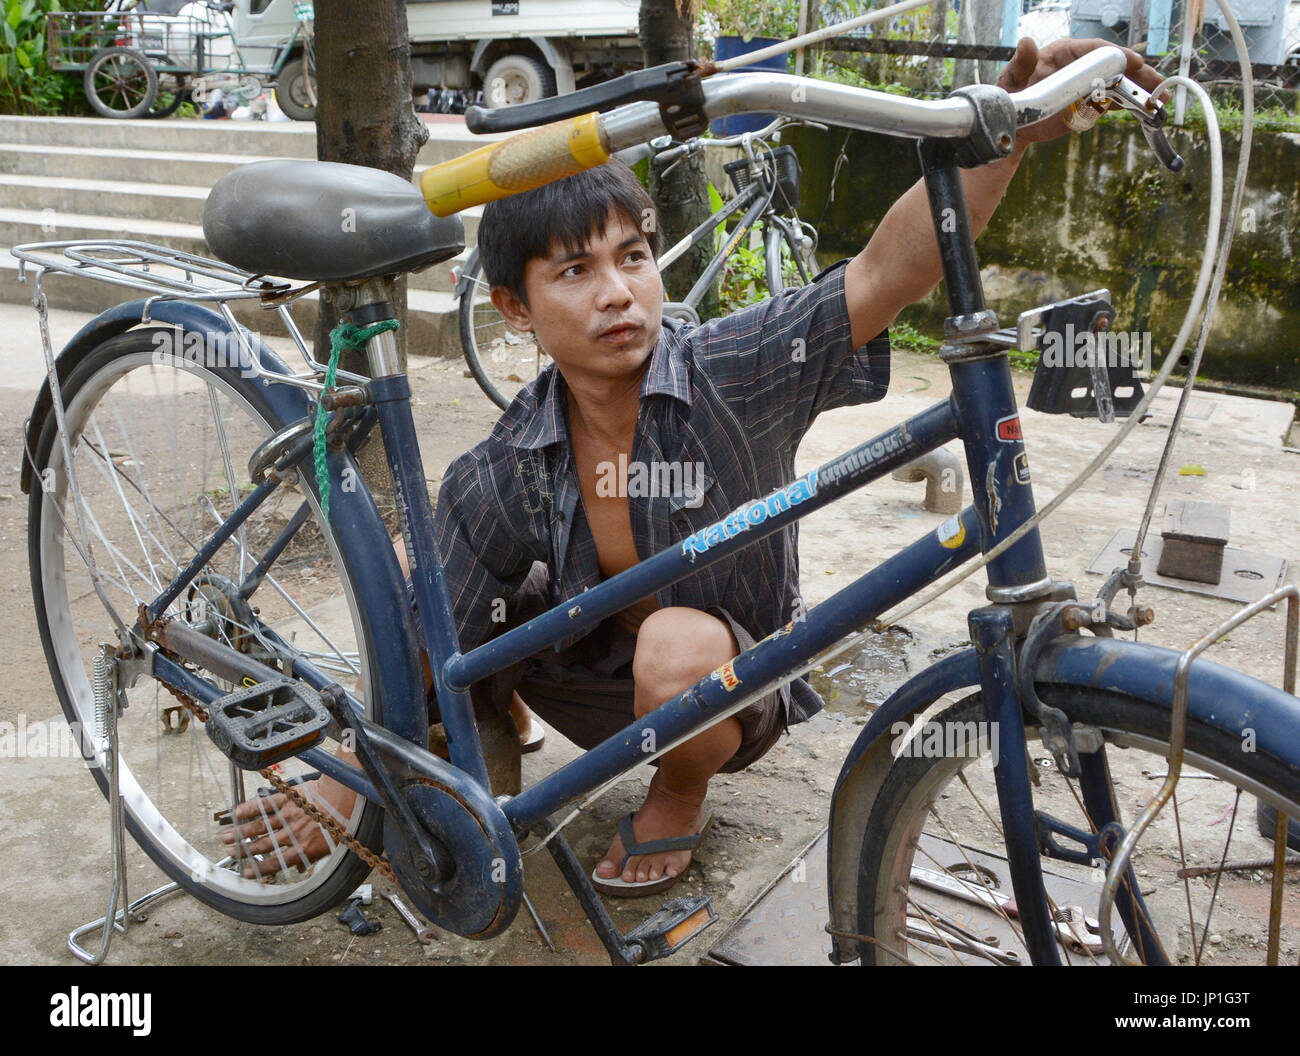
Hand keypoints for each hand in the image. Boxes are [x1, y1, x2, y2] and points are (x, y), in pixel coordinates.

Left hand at [997, 37, 1163, 144]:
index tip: (1133, 62)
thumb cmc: (1010, 94)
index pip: (1095, 50)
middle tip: (1157, 84)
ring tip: (1160, 101)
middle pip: (1114, 66)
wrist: (1013, 122)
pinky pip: (1113, 103)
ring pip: (1119, 84)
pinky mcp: (1090, 104)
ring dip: (1141, 92)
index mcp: (1065, 52)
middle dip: (1138, 74)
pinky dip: (1130, 107)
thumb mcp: (1012, 78)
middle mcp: (1081, 66)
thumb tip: (1026, 43)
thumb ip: (1021, 63)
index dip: (1117, 55)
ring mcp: (1088, 85)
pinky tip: (1147, 112)